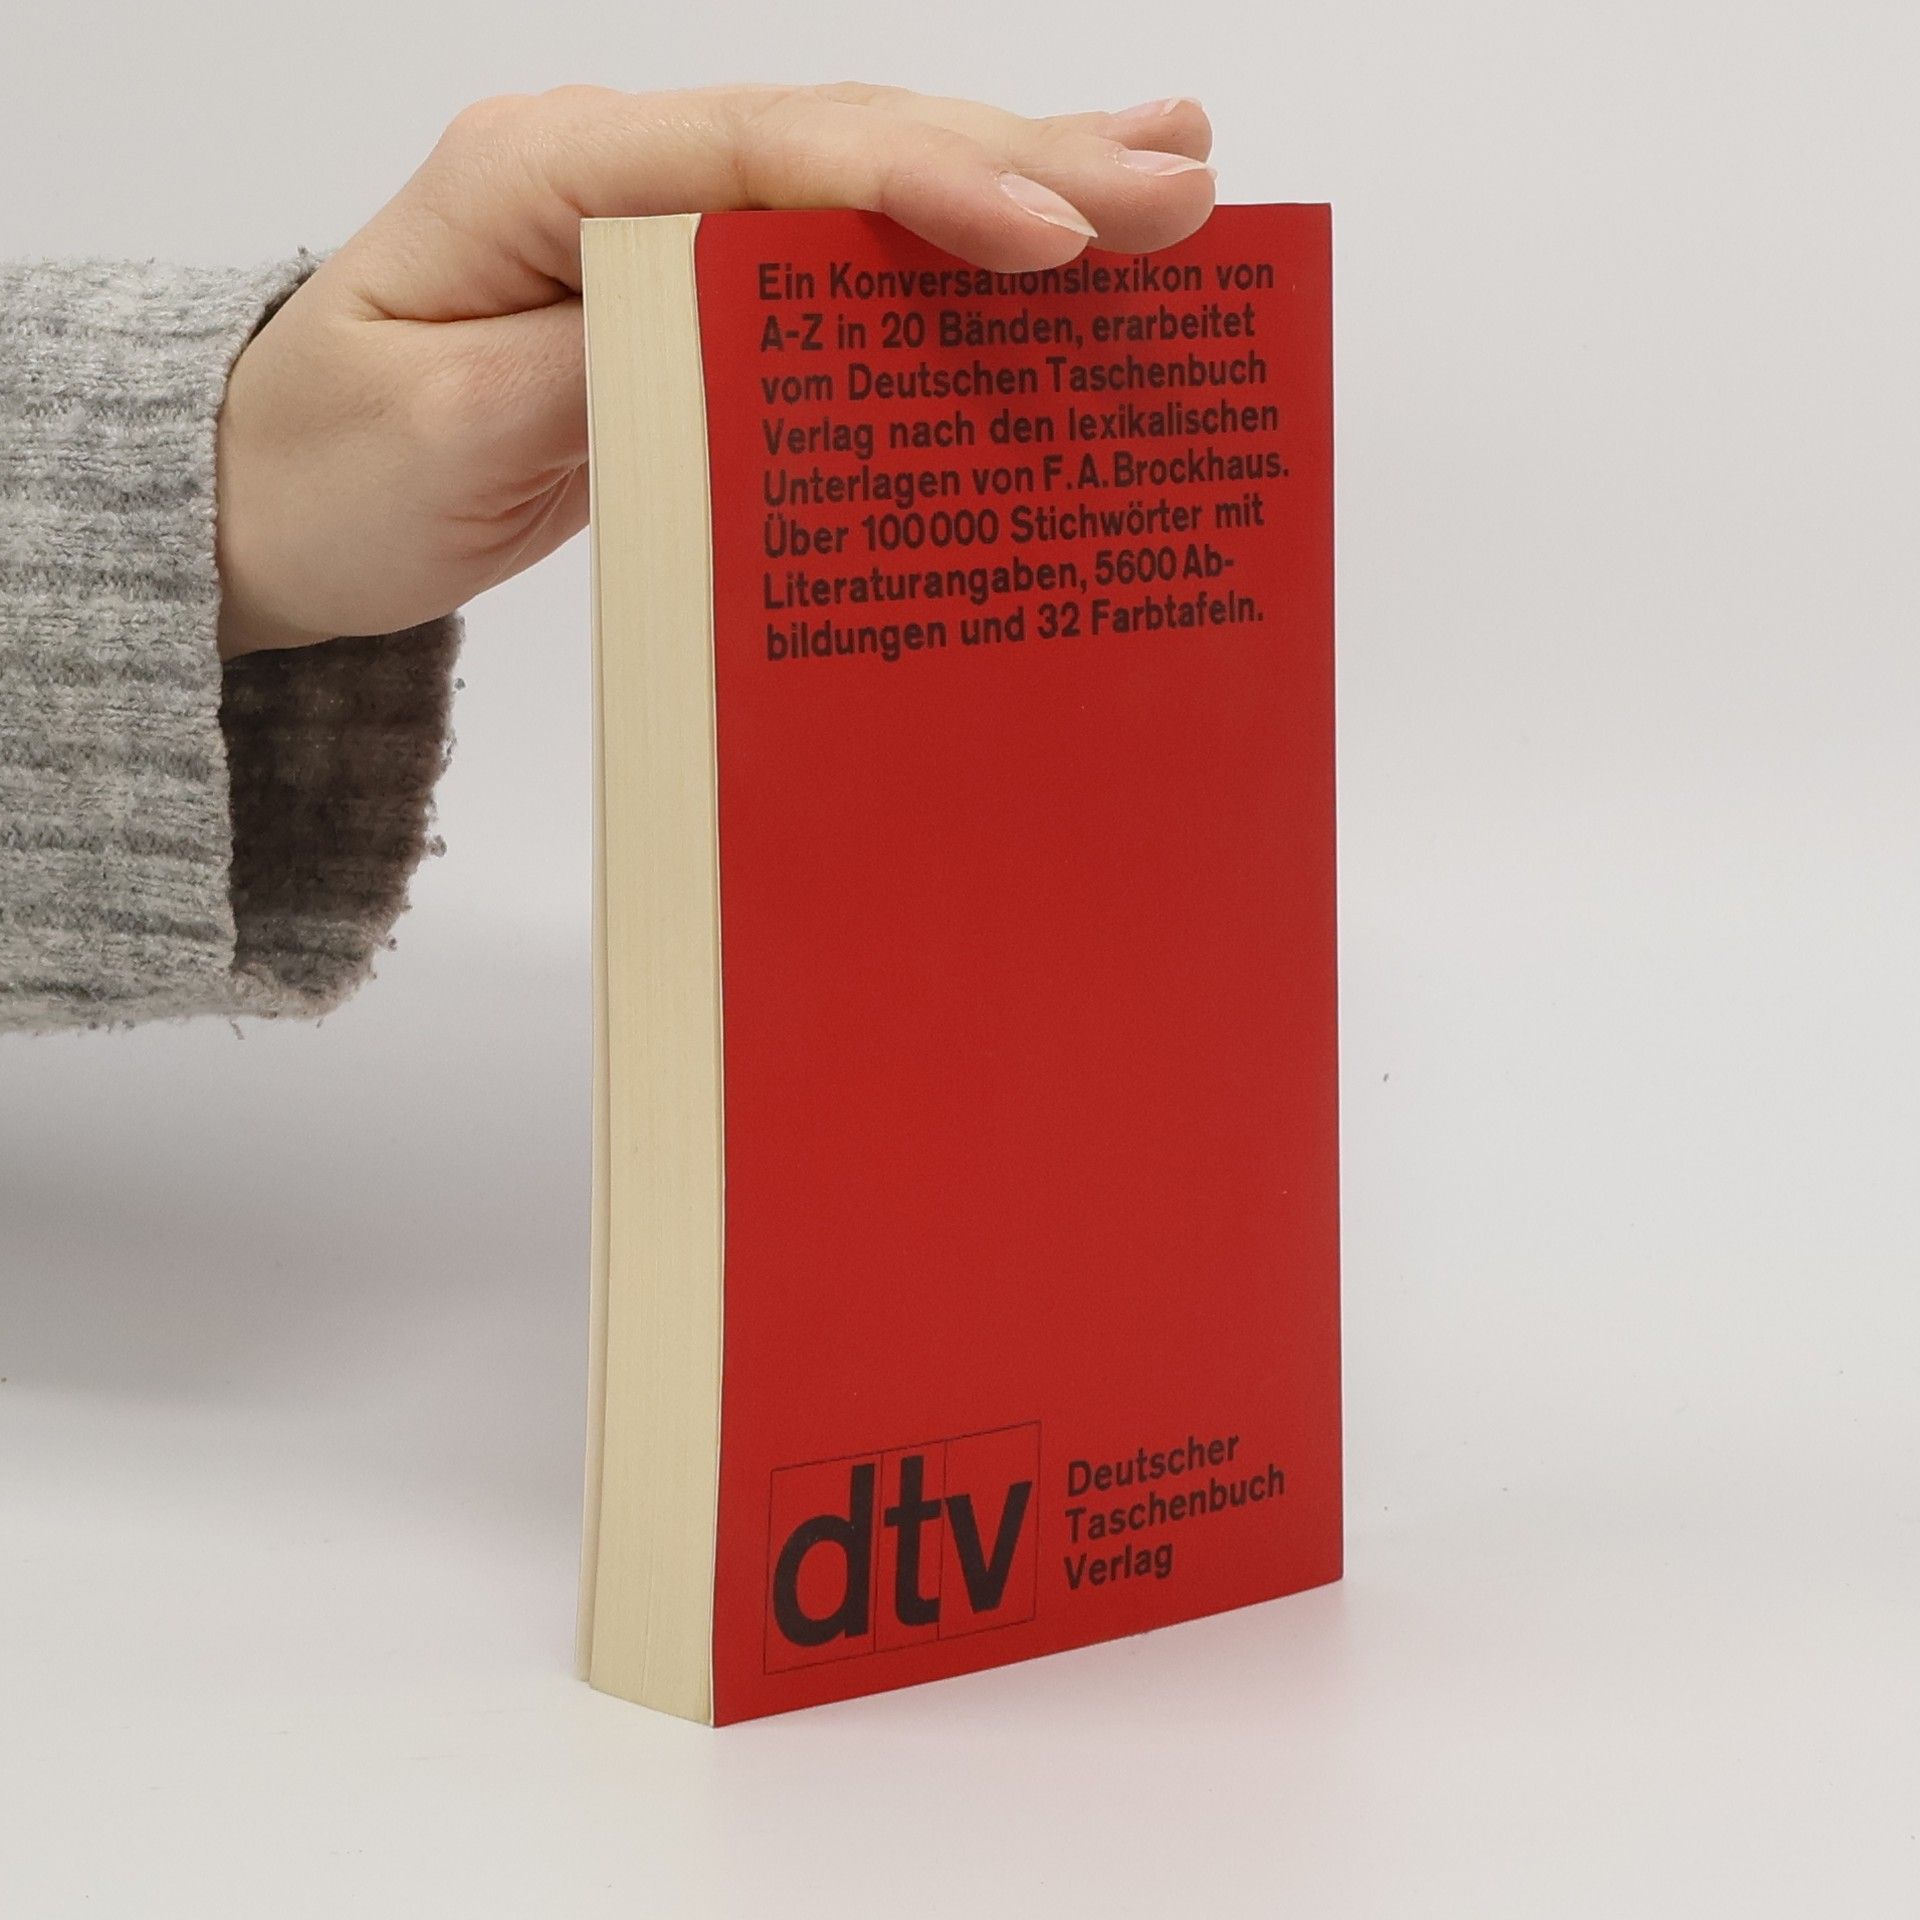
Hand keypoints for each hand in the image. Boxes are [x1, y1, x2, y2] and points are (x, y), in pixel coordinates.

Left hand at [212, 81, 1215, 659]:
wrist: (274, 498)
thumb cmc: (332, 468)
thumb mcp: (441, 433)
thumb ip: (593, 368)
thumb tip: (744, 327)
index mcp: (548, 176)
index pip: (764, 158)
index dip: (919, 185)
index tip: (1054, 229)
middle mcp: (621, 175)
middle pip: (845, 146)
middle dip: (1022, 159)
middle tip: (1184, 182)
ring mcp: (664, 233)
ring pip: (864, 193)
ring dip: (1021, 180)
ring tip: (1175, 176)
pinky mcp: (696, 307)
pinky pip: (844, 274)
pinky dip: (956, 264)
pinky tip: (1052, 250)